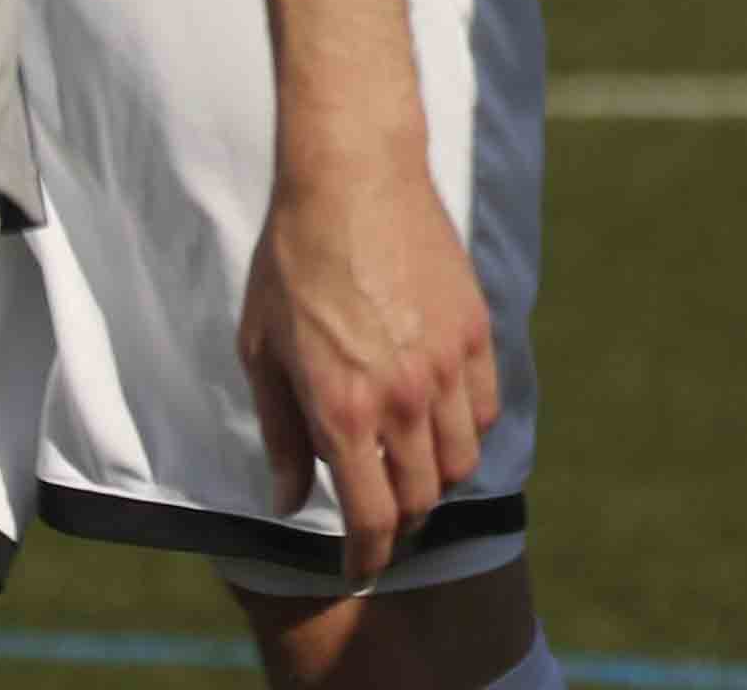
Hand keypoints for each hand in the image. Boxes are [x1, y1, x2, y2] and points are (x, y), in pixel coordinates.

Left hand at [239, 140, 499, 579]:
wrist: (353, 178)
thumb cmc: (291, 263)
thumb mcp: (261, 353)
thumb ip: (281, 435)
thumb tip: (286, 502)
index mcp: (343, 409)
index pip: (370, 516)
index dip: (367, 556)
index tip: (360, 568)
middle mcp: (403, 397)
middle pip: (421, 497)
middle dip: (400, 525)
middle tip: (382, 525)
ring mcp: (447, 364)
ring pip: (462, 460)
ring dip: (436, 481)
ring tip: (411, 475)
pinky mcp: (475, 331)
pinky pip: (485, 409)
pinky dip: (466, 431)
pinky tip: (439, 421)